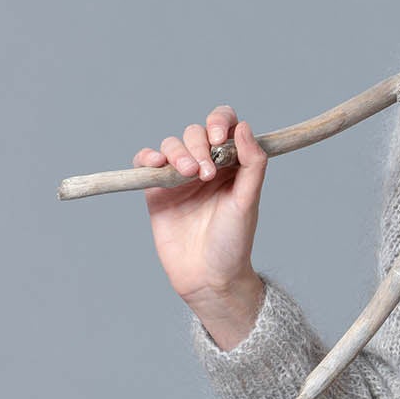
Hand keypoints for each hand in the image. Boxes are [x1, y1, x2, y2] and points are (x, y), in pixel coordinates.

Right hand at [133, 106, 268, 303]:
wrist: (208, 276)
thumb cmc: (233, 242)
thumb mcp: (247, 201)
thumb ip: (252, 164)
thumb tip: (245, 127)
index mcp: (232, 164)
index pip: (225, 125)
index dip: (220, 122)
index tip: (219, 140)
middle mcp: (206, 166)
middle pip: (196, 133)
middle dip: (198, 145)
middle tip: (204, 173)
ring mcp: (180, 177)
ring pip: (172, 145)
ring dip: (177, 153)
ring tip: (188, 174)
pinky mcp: (157, 190)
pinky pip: (146, 162)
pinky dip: (147, 157)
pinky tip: (155, 163)